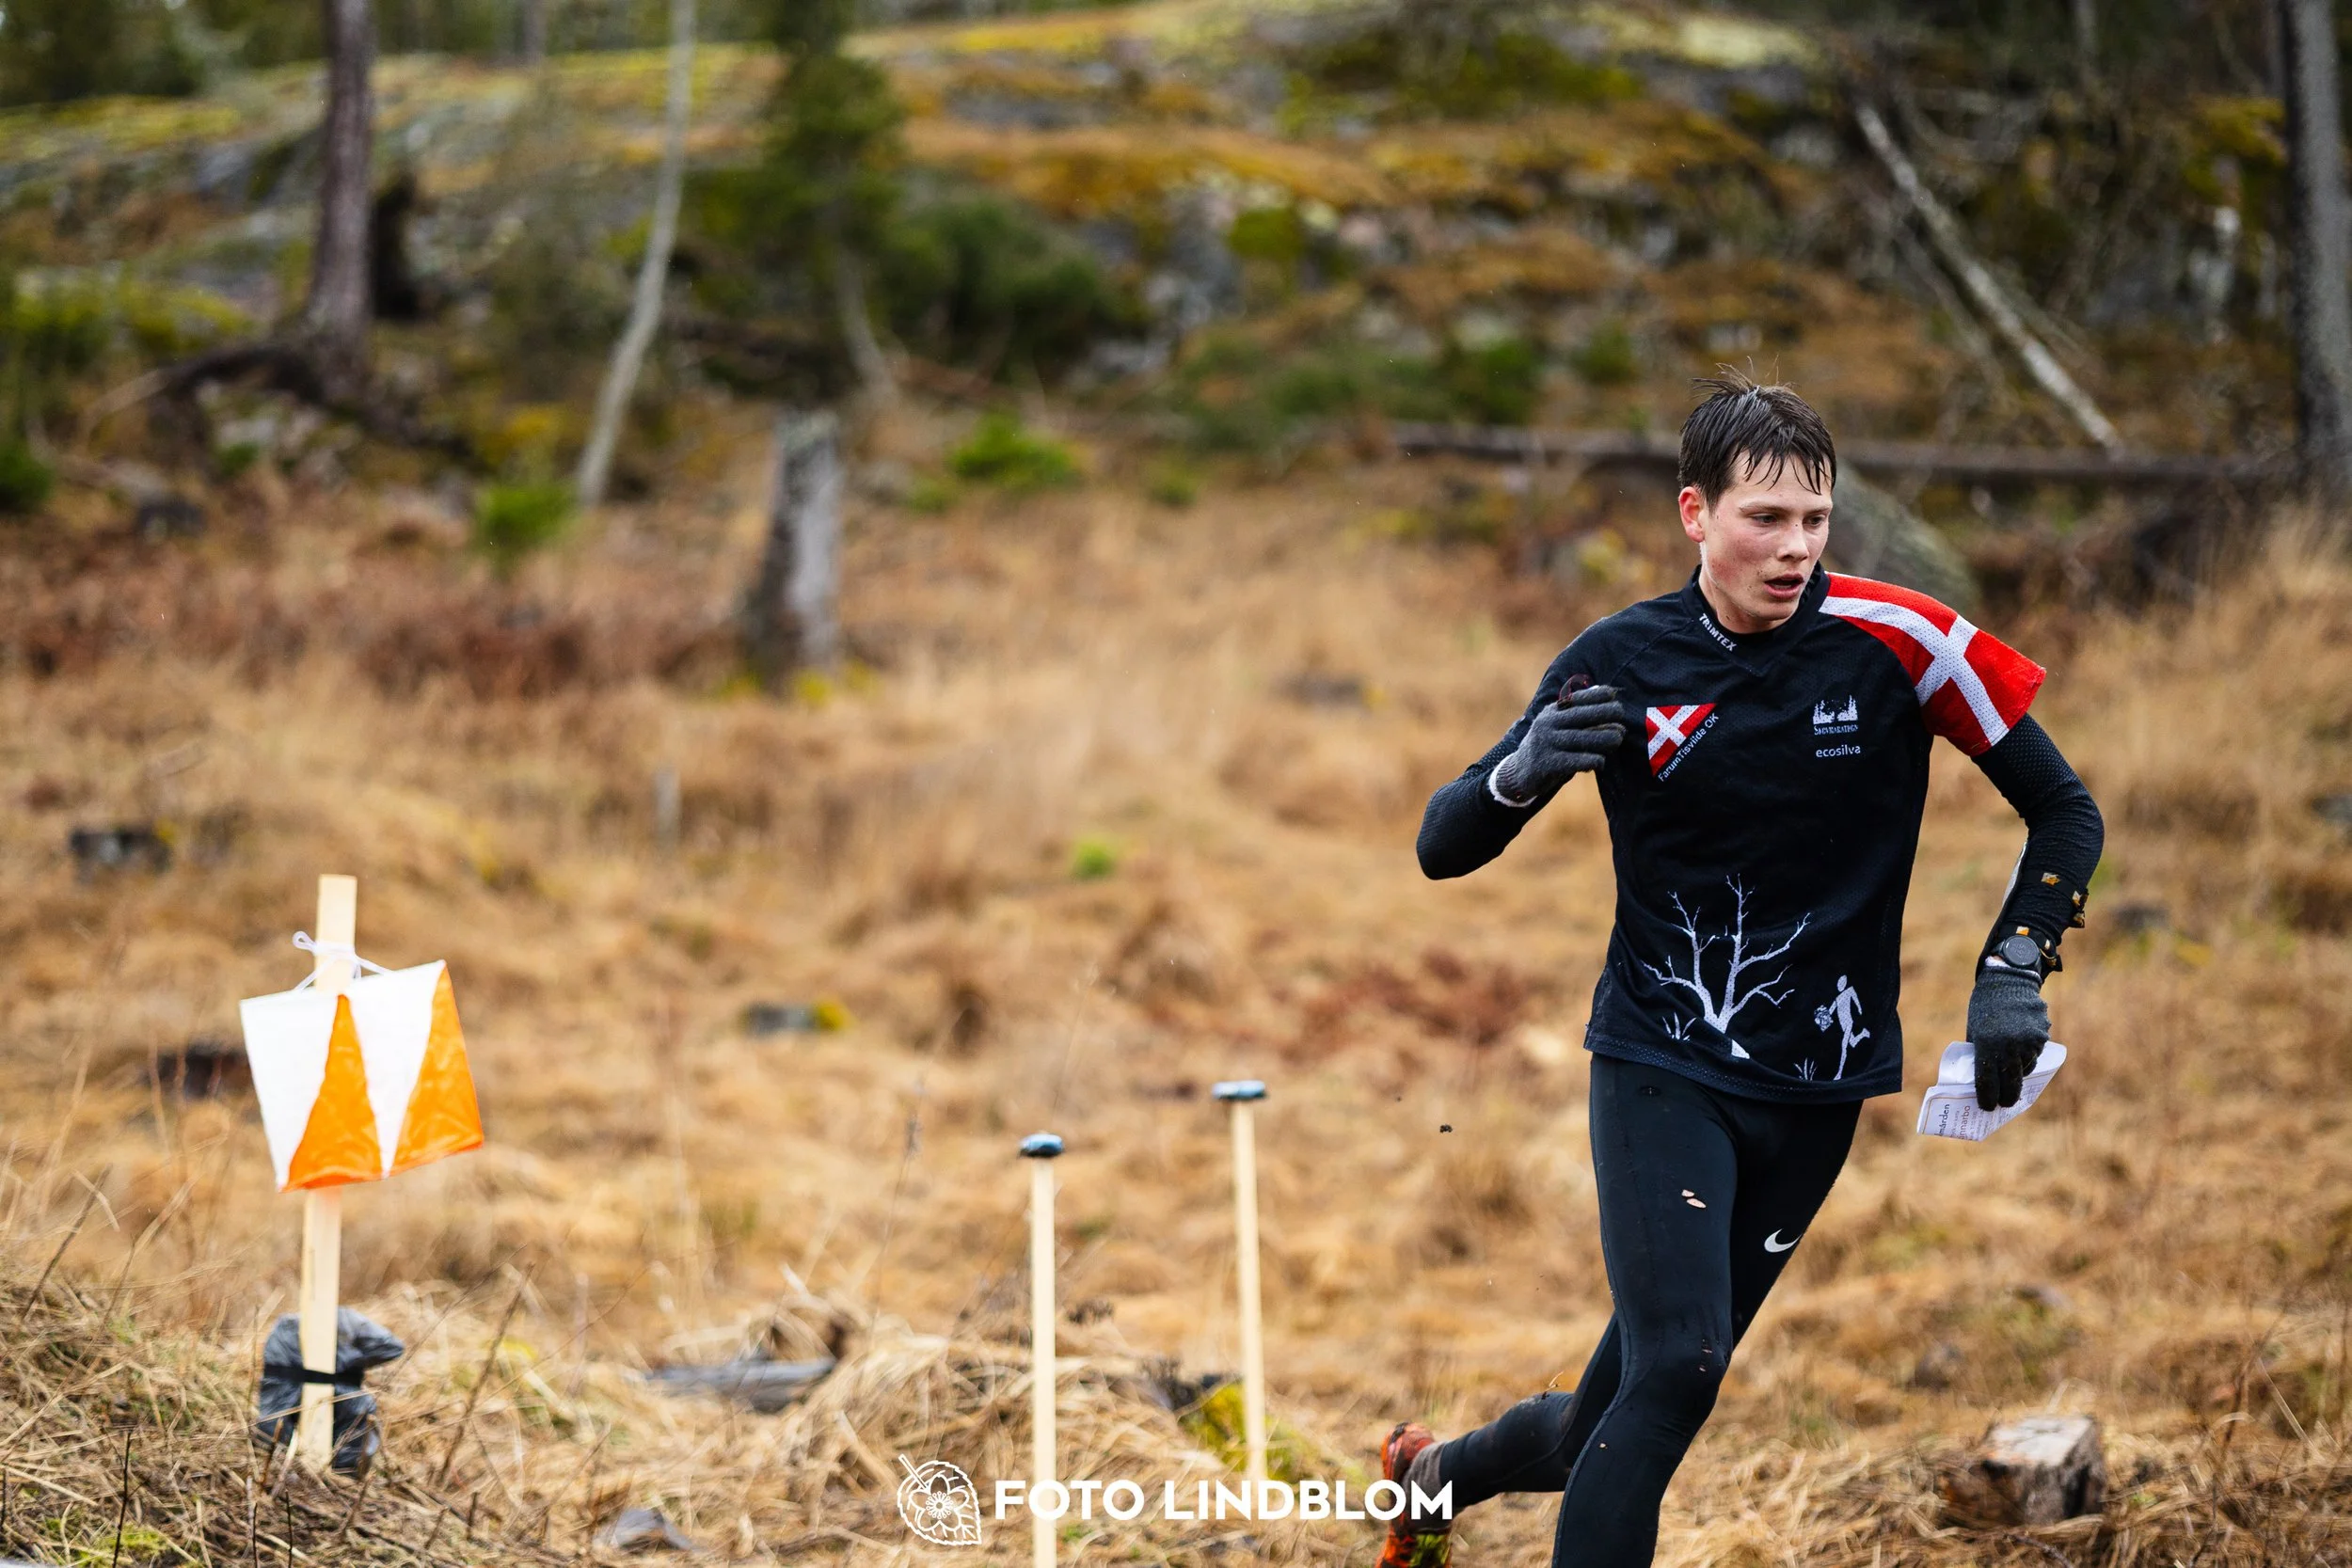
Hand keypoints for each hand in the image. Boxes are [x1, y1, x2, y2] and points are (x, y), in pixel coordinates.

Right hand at [1493, 683, 1628, 800]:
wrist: (1519, 772)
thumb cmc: (1548, 745)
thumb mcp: (1556, 723)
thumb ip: (1576, 710)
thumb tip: (1601, 689)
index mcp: (1551, 712)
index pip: (1577, 698)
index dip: (1597, 695)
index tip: (1613, 694)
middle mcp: (1547, 724)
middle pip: (1583, 715)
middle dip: (1607, 713)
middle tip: (1622, 715)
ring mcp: (1548, 743)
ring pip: (1585, 738)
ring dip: (1607, 738)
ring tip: (1617, 739)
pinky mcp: (1549, 764)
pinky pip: (1579, 760)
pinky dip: (1594, 760)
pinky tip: (1600, 762)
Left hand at [1967, 967, 2048, 1109]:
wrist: (2008, 982)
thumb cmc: (1984, 1008)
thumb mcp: (1975, 1031)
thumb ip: (1981, 1054)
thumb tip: (1987, 1080)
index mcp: (1987, 1045)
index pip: (1988, 1081)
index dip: (1987, 1098)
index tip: (1987, 1108)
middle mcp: (2009, 1046)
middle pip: (2011, 1082)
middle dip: (2007, 1097)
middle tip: (2005, 1104)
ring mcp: (2028, 1042)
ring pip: (2025, 1068)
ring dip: (2019, 1072)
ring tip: (2012, 1069)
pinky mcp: (2042, 1036)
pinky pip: (2035, 1054)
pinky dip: (2028, 1055)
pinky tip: (2021, 1047)